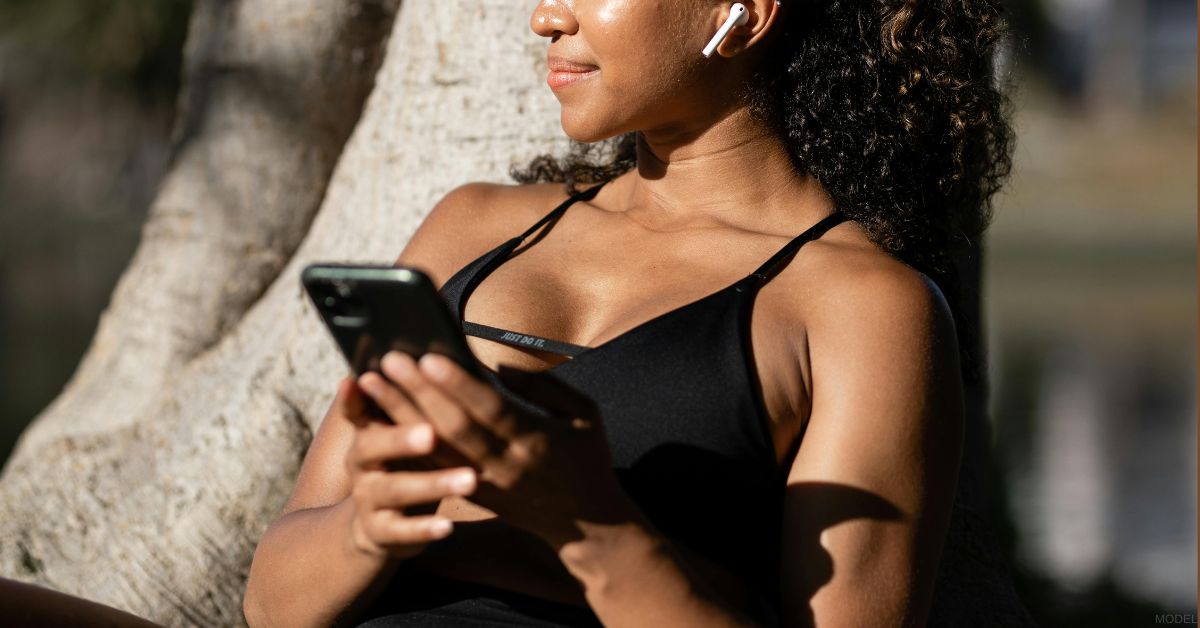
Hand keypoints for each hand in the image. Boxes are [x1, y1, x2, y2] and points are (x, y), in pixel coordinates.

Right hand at [335, 376, 479, 558]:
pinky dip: (424, 529)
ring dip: (433, 484)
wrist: (371, 523)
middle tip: (432, 433)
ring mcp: (369, 501)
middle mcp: (362, 466)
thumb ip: (388, 401)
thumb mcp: (390, 432)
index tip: (386, 378)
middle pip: (375, 447)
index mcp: (367, 433)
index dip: (382, 397)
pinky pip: (402, 533)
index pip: (370, 410)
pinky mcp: (382, 533)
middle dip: (402, 439)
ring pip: (396, 491)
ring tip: (469, 479)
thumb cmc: (398, 465)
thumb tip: (389, 362)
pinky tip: (448, 527)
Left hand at [366, 350, 638, 546]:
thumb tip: (500, 364)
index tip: (428, 356)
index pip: (491, 410)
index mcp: (537, 441)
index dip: (458, 384)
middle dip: (418, 393)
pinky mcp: (474, 496)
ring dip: (401, 415)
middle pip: (454, 428)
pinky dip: (407, 442)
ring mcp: (487, 484)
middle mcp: (507, 465)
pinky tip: (382, 417)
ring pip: (435, 448)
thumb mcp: (585, 415)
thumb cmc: (586, 458)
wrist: (586, 525)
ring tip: (372, 383)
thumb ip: (545, 386)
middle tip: (388, 360)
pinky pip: (435, 468)